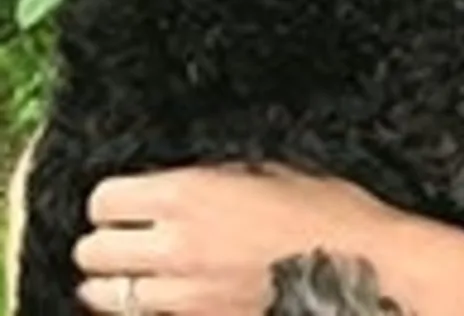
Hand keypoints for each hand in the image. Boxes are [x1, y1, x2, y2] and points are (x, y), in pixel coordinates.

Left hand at [73, 163, 407, 313]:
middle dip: (101, 243)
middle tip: (119, 239)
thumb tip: (177, 184)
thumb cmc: (326, 213)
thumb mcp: (267, 171)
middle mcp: (176, 246)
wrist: (361, 269)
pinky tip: (160, 300)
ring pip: (106, 297)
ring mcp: (184, 296)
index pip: (106, 199)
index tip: (120, 201)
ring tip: (129, 276)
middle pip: (93, 251)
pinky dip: (141, 312)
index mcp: (191, 193)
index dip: (109, 199)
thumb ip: (212, 178)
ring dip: (111, 284)